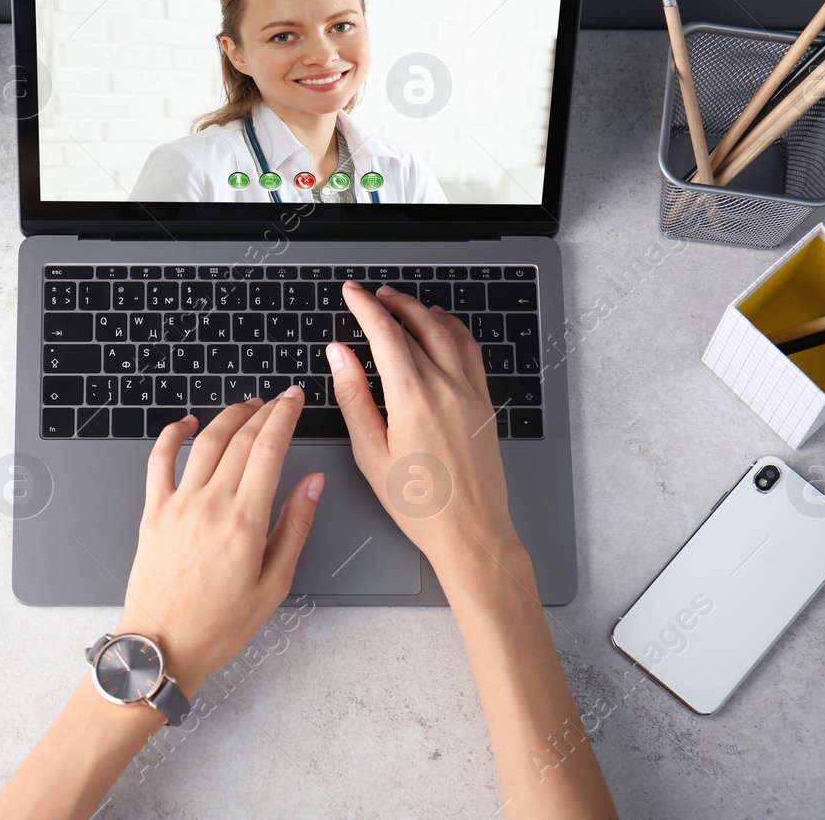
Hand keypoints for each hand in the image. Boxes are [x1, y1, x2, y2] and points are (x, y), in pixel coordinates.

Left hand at [114, 391, 322, 690]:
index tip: (295, 400)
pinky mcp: (153, 512)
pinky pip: (159, 460)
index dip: (285, 417)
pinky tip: (188, 424)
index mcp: (244, 521)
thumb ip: (294, 526)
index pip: (269, 449)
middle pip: (240, 439)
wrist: (163, 646)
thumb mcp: (274, 583)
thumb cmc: (218, 625)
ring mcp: (177, 505)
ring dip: (228, 417)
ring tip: (247, 407)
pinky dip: (173, 434)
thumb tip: (312, 483)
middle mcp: (209, 505)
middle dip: (265, 411)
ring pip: (205, 442)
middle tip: (280, 400)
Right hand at [328, 281, 526, 582]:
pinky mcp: (484, 403)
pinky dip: (453, 330)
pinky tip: (442, 327)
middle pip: (416, 327)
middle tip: (371, 295)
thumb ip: (353, 397)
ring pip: (447, 333)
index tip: (351, 293)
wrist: (470, 531)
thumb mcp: (370, 452)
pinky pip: (470, 351)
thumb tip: (340, 354)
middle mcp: (446, 387)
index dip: (365, 307)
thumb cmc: (418, 503)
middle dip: (390, 304)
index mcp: (413, 398)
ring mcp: (470, 393)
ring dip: (422, 311)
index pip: (385, 334)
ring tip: (402, 303)